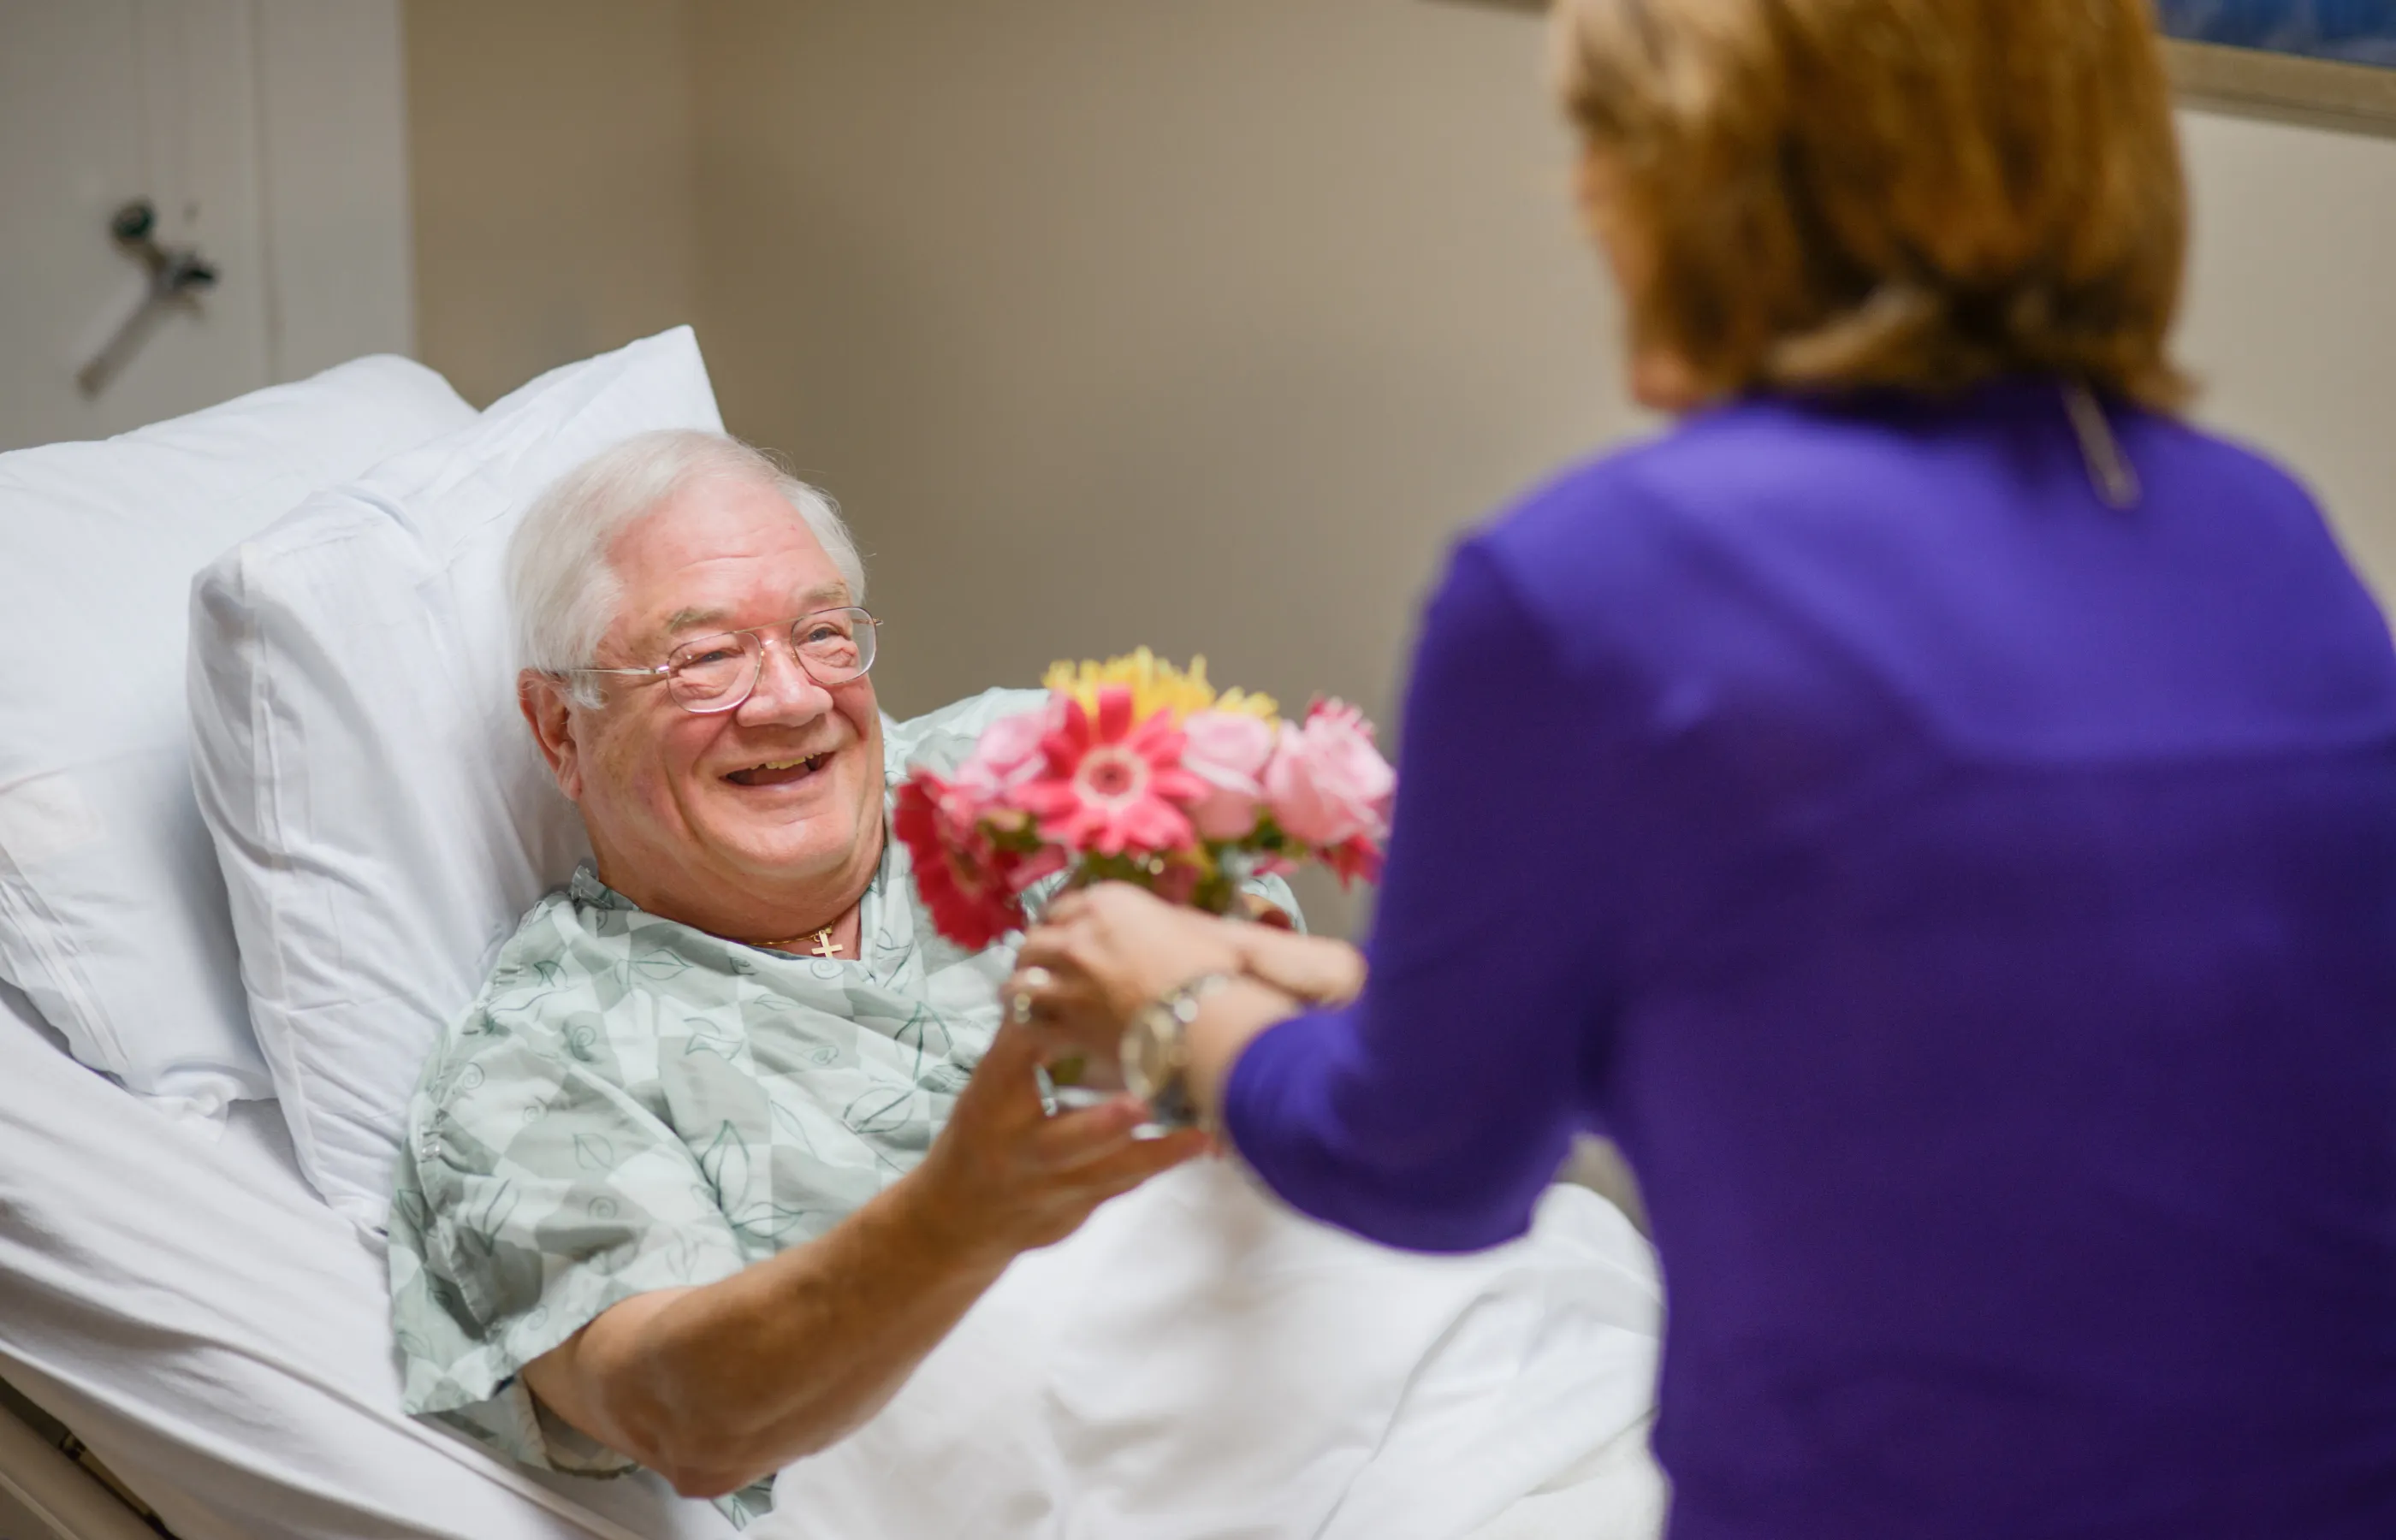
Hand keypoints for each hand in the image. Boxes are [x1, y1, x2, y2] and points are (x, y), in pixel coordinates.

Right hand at [910, 1015, 1206, 1267]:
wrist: (957, 1217)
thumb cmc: (983, 1130)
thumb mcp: (991, 1083)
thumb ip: (1026, 1040)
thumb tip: (1060, 969)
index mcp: (992, 1102)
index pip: (1013, 1062)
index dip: (1044, 1036)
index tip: (1081, 1008)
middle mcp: (1021, 1150)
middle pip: (1063, 1140)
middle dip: (1102, 1124)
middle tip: (1142, 1103)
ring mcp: (1050, 1188)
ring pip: (1106, 1172)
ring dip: (1156, 1152)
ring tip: (1202, 1131)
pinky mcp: (1078, 1210)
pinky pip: (1124, 1187)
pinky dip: (1161, 1164)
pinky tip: (1203, 1143)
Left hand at [1007, 884, 1247, 1075]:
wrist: (1208, 1016)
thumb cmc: (1210, 967)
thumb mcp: (1184, 925)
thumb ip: (1150, 920)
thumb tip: (1144, 924)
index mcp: (1104, 903)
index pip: (1063, 906)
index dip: (1060, 923)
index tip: (1062, 934)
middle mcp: (1077, 936)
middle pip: (1034, 940)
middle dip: (1035, 954)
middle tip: (1039, 965)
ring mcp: (1067, 981)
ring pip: (1019, 982)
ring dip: (1018, 990)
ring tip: (1020, 999)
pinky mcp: (1067, 1025)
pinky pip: (1029, 1025)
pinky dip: (1028, 1028)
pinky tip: (1032, 1030)